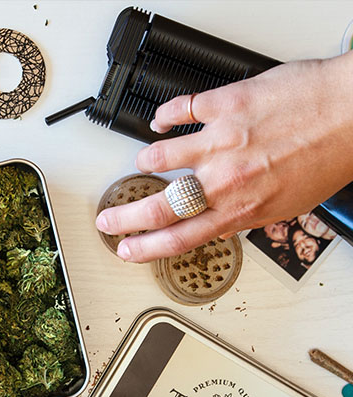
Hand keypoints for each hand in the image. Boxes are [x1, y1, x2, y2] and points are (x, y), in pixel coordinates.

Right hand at [96, 52, 352, 261]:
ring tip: (143, 162)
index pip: (178, 238)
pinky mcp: (224, 105)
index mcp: (240, 209)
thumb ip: (249, 215)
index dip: (145, 249)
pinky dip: (165, 116)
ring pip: (160, 156)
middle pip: (157, 207)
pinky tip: (161, 119)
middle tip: (108, 218)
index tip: (127, 250)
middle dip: (124, 217)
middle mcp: (225, 179)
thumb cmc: (331, 154)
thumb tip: (224, 224)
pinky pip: (181, 110)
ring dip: (146, 162)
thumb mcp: (290, 204)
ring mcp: (220, 140)